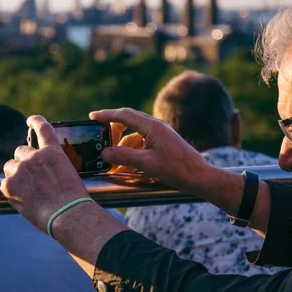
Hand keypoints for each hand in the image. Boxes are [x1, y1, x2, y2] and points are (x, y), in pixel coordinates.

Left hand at [1, 116, 88, 232]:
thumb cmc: (74, 200)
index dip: (35, 121)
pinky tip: (23, 200)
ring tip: (26, 191)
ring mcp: (21, 169)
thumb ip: (54, 168)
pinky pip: (4, 184)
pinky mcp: (10, 184)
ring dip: (15, 175)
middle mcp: (35, 156)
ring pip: (10, 167)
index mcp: (53, 152)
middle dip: (23, 161)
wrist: (68, 215)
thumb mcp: (69, 175)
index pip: (42, 128)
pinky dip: (11, 192)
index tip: (30, 120)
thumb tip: (45, 173)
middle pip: (20, 151)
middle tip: (29, 176)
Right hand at [90, 108, 209, 191]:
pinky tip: (128, 168)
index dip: (106, 115)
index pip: (124, 115)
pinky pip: (142, 144)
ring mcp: (160, 134)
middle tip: (101, 141)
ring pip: (134, 136)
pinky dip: (133, 153)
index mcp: (152, 126)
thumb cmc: (177, 169)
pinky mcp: (162, 143)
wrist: (199, 177)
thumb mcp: (146, 163)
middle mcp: (156, 126)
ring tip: (114, 164)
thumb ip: (124, 156)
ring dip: (123, 148)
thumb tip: (105, 153)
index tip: (92, 116)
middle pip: (128, 122)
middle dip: (113, 131)